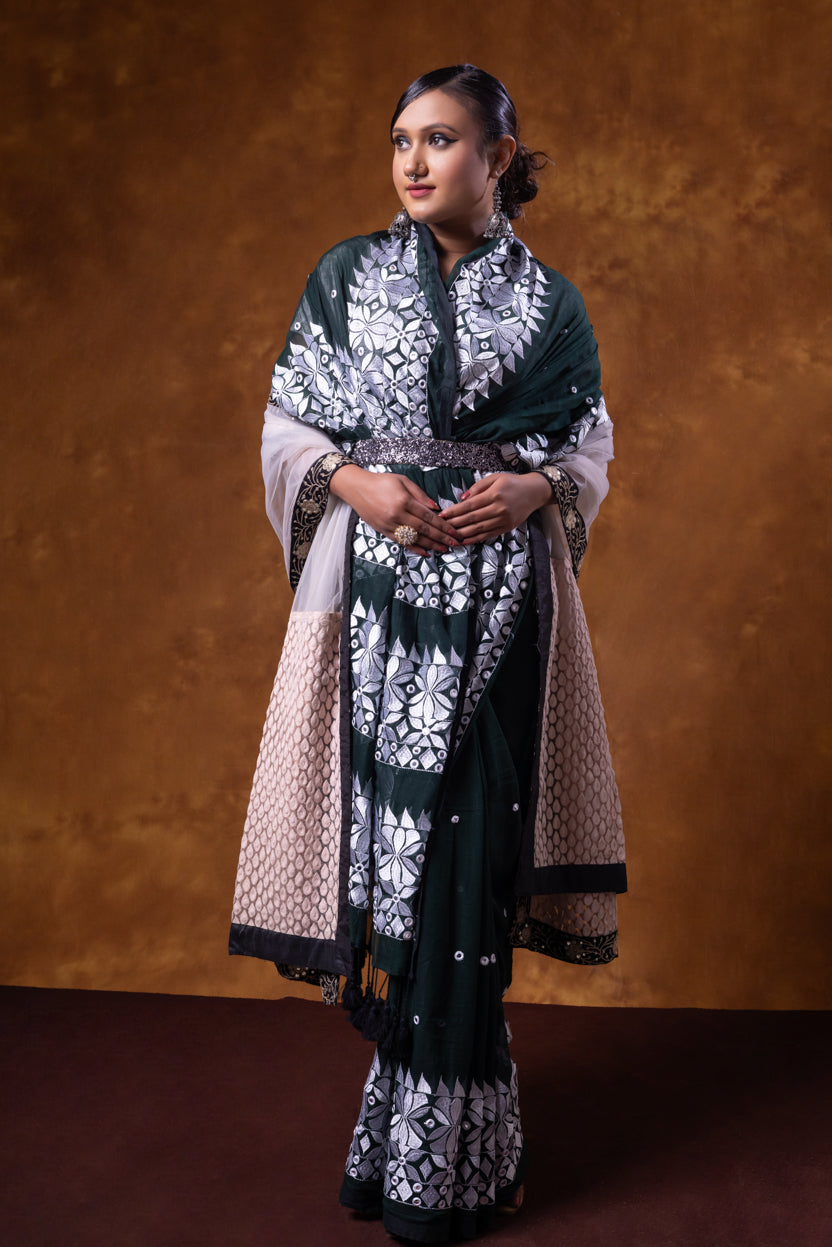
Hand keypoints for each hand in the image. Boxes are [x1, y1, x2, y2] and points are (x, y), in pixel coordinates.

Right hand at [329, 465, 461, 555]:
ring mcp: (389, 524)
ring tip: (443, 549)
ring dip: (430, 545)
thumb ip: (420, 494)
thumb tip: (436, 508)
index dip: (442, 525)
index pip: (428, 516)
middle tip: (454, 543)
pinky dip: (414, 548)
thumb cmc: (382, 481)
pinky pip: (401, 542)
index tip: (454, 531)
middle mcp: (396, 515)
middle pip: (423, 529)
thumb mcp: (403, 481)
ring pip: (414, 538)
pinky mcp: (383, 531)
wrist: (357, 488)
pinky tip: (425, 552)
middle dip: (440, 537)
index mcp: (403, 501)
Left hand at [439, 472, 551, 543]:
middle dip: (455, 523)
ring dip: (462, 533)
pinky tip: (465, 540)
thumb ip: (477, 487)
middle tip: (442, 526)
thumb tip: (462, 499)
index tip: (442, 515)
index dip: (454, 511)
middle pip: (472, 518)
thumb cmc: (513, 483)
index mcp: (495, 494)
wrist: (534, 492)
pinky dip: (475, 539)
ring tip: (450, 535)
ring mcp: (503, 520)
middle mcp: (499, 509)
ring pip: (479, 529)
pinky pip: (488, 535)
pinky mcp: (507, 527)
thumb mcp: (495, 478)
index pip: (470, 505)